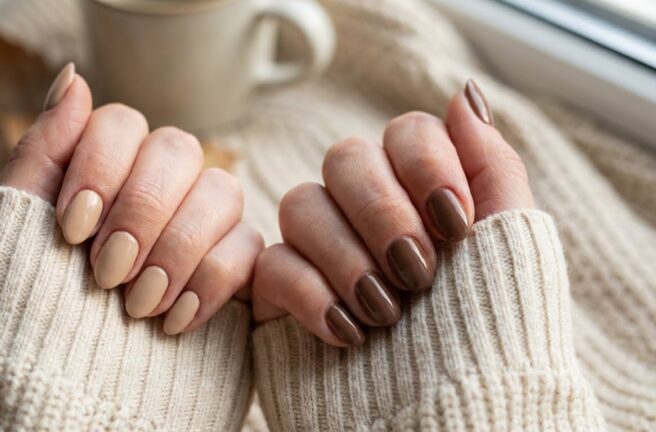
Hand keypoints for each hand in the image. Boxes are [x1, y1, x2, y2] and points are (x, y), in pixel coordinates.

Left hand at [0, 63, 262, 334]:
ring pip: (222, 190)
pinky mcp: (237, 266)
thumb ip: (45, 147)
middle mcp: (159, 187)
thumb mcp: (21, 225)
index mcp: (107, 169)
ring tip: (138, 306)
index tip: (71, 231)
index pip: (123, 123)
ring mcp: (202, 224)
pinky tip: (173, 321)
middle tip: (107, 273)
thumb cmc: (33, 307)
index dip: (100, 168)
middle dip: (141, 212)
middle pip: (179, 149)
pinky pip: (250, 247)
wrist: (64, 389)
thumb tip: (73, 71)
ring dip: (176, 249)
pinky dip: (210, 283)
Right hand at [252, 80, 533, 346]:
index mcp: (425, 200)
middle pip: (344, 158)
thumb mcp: (507, 250)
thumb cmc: (484, 345)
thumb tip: (463, 96)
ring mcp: (322, 253)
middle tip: (416, 270)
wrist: (439, 426)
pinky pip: (271, 263)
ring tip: (385, 312)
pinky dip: (311, 294)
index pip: (405, 134)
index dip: (426, 164)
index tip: (455, 222)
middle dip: (383, 210)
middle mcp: (371, 218)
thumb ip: (490, 166)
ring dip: (347, 256)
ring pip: (300, 203)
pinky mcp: (281, 294)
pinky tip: (348, 333)